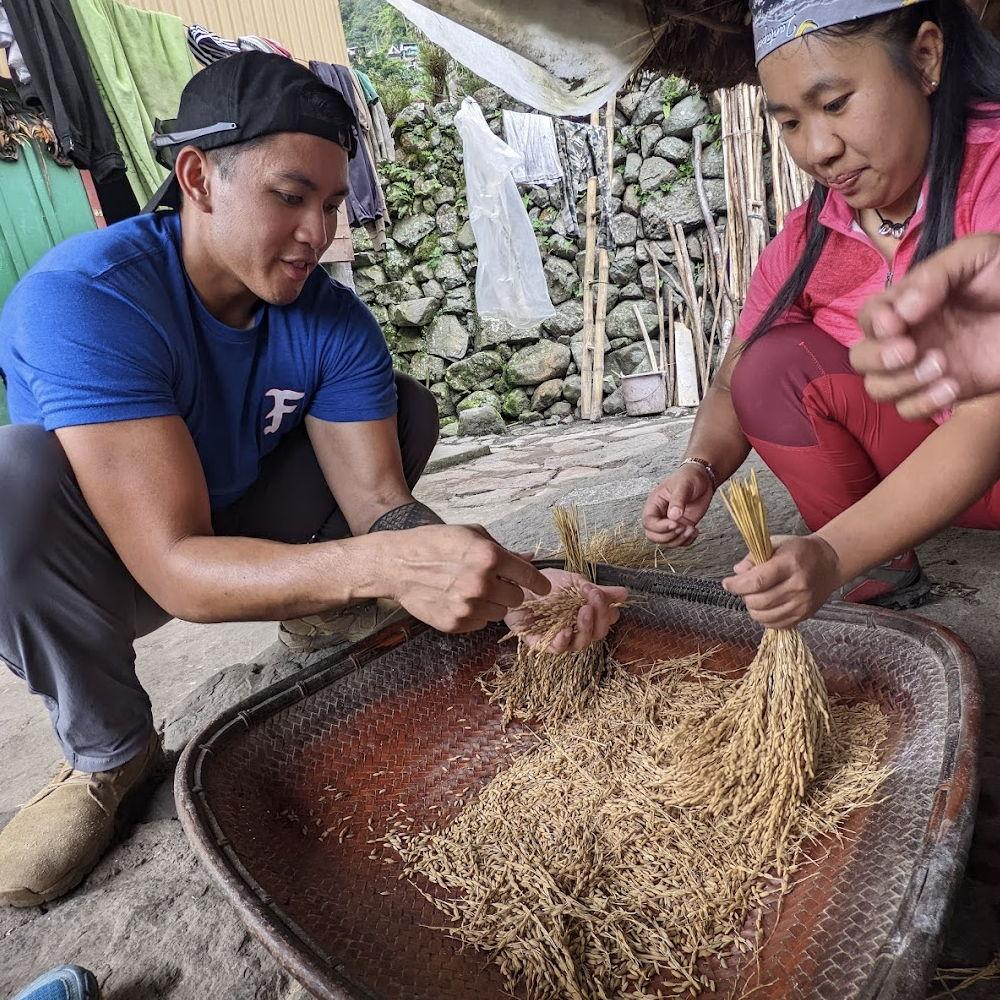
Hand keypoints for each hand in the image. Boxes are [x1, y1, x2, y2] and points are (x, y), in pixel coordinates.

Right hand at [386, 524, 551, 632]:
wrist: (397, 564)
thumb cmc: (434, 543)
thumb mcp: (471, 534)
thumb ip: (503, 548)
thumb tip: (529, 557)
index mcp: (489, 557)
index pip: (530, 577)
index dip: (539, 583)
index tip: (543, 587)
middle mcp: (481, 584)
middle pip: (517, 599)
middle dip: (509, 590)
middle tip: (493, 582)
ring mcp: (468, 606)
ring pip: (500, 614)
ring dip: (493, 603)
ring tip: (472, 589)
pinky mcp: (455, 623)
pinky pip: (480, 623)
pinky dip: (475, 614)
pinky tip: (458, 599)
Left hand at [504, 568, 628, 652]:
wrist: (517, 583)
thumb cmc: (546, 584)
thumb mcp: (575, 582)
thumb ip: (598, 590)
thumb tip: (626, 593)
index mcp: (587, 615)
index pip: (607, 620)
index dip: (609, 612)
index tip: (603, 596)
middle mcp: (576, 629)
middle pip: (597, 634)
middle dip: (600, 618)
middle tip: (594, 600)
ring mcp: (559, 638)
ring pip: (580, 644)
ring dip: (585, 628)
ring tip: (583, 612)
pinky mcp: (540, 643)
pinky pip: (555, 649)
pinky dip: (563, 642)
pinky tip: (565, 631)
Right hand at [642, 464, 713, 546]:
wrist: (703, 479)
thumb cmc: (689, 477)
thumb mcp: (683, 485)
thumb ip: (677, 500)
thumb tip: (673, 516)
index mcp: (654, 504)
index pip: (648, 522)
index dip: (660, 527)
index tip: (675, 523)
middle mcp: (660, 515)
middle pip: (653, 536)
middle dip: (668, 537)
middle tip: (682, 527)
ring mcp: (671, 523)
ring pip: (666, 542)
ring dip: (679, 540)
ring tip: (691, 529)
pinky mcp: (682, 527)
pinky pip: (679, 542)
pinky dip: (687, 541)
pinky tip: (695, 530)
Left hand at [721, 534, 841, 628]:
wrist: (829, 563)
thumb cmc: (799, 551)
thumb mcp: (775, 543)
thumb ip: (753, 556)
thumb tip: (737, 572)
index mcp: (789, 564)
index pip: (757, 581)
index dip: (737, 585)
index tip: (727, 584)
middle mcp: (798, 585)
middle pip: (759, 601)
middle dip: (744, 596)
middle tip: (744, 588)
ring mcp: (802, 603)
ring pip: (765, 616)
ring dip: (753, 608)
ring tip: (755, 596)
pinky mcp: (804, 615)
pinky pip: (776, 625)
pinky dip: (765, 618)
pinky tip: (766, 606)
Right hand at [852, 233, 999, 418]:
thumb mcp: (974, 256)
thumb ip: (934, 275)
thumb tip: (901, 311)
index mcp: (907, 304)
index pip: (868, 318)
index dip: (874, 324)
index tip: (896, 325)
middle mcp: (907, 337)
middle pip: (860, 358)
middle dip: (877, 358)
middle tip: (910, 351)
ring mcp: (920, 368)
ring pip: (878, 388)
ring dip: (900, 383)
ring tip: (941, 366)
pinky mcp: (942, 392)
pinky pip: (910, 411)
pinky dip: (923, 404)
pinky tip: (952, 387)